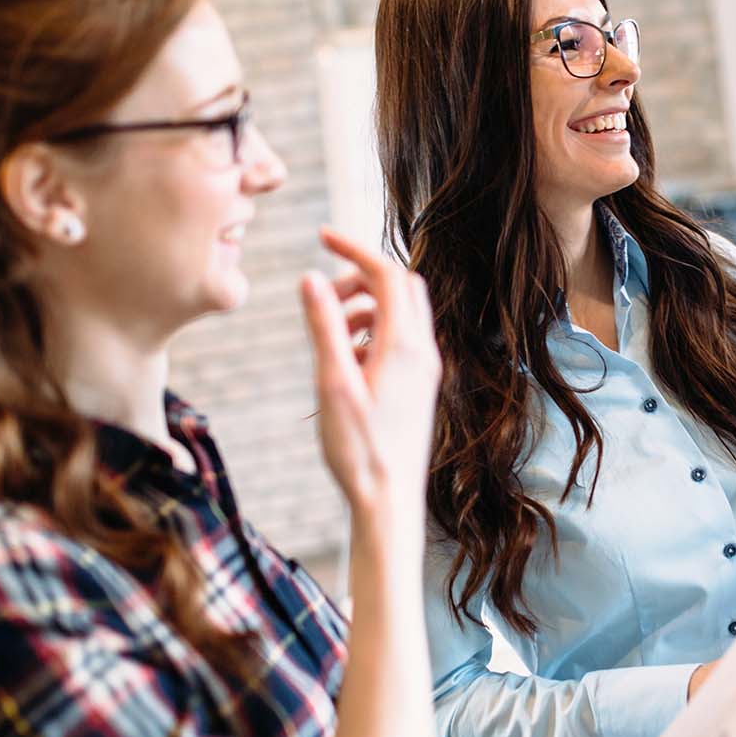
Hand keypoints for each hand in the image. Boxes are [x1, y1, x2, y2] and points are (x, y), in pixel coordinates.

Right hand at [299, 227, 440, 512]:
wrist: (390, 500)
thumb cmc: (359, 449)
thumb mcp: (332, 383)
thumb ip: (324, 328)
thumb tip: (311, 277)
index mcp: (403, 346)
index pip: (387, 274)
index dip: (354, 248)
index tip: (320, 236)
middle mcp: (422, 352)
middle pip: (401, 287)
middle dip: (362, 277)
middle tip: (324, 296)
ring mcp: (424, 370)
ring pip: (401, 314)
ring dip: (365, 308)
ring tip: (331, 336)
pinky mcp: (419, 387)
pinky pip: (400, 341)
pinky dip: (372, 334)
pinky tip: (346, 363)